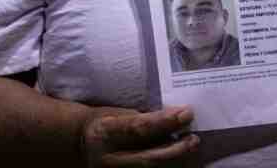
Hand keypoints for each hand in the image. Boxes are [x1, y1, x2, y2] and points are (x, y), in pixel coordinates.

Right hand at [80, 105, 198, 166]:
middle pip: (148, 159)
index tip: (187, 113)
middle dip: (176, 150)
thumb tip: (177, 117)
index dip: (165, 122)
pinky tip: (179, 161)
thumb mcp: (118, 114)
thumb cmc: (106, 123)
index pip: (139, 129)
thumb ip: (144, 118)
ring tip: (189, 149)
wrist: (83, 145)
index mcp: (104, 134)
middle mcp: (107, 160)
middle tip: (193, 139)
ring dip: (176, 163)